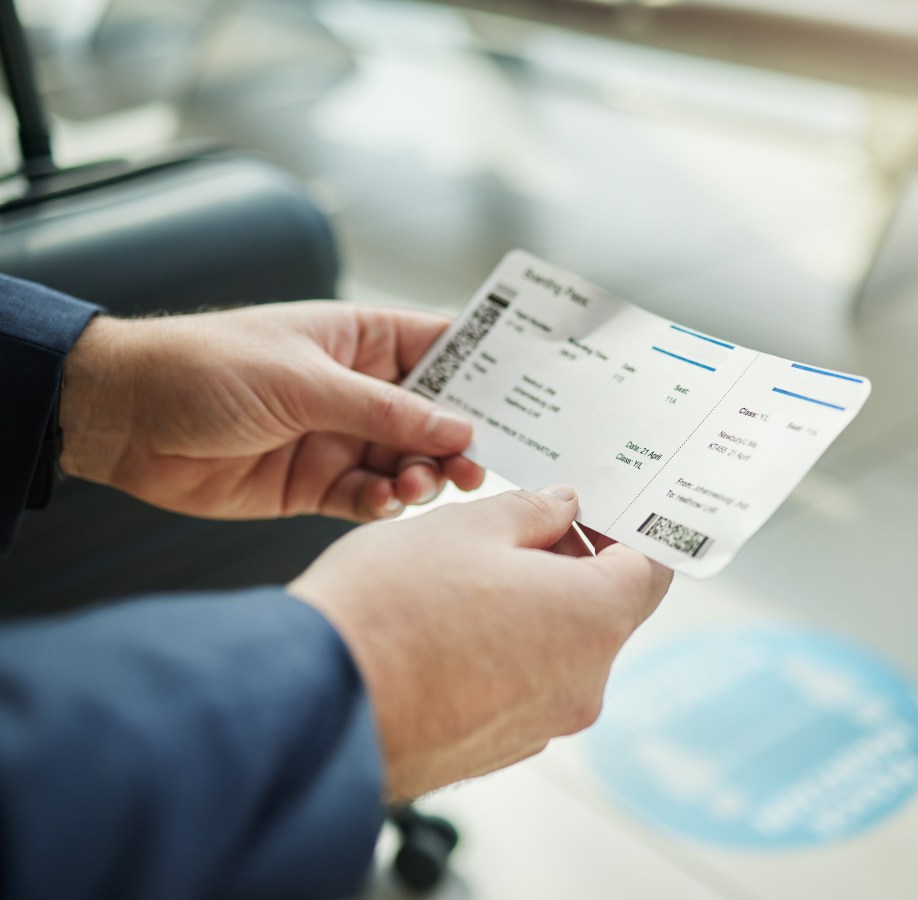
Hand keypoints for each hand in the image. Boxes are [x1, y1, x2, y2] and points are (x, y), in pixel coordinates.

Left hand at [59, 303, 484, 521]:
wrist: (123, 420)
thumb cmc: (208, 368)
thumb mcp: (305, 381)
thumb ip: (386, 410)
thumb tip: (460, 428)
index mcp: (360, 340)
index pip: (443, 347)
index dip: (486, 369)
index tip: (528, 397)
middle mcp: (358, 389)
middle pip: (435, 416)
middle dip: (459, 441)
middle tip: (474, 467)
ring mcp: (339, 438)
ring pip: (407, 462)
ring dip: (422, 477)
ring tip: (415, 486)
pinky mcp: (315, 485)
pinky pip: (368, 497)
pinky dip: (383, 504)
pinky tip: (381, 502)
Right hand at [288, 487, 673, 800]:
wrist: (315, 705)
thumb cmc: (388, 613)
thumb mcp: (466, 526)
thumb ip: (530, 512)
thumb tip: (560, 509)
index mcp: (592, 620)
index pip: (649, 570)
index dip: (625, 532)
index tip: (591, 515)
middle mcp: (580, 685)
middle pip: (604, 612)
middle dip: (569, 567)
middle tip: (515, 532)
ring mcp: (538, 727)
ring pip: (559, 652)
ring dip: (531, 611)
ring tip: (464, 580)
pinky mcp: (494, 751)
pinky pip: (520, 690)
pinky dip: (501, 656)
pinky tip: (445, 630)